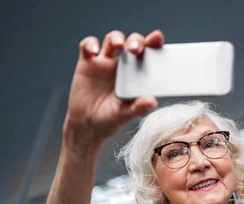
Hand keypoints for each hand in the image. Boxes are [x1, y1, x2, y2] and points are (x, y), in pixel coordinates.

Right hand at [63, 29, 163, 147]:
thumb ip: (139, 107)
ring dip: (116, 38)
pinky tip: (93, 53)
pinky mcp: (87, 63)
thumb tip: (152, 101)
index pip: (148, 53)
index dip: (153, 42)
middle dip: (135, 41)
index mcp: (138, 74)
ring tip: (118, 45)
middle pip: (131, 42)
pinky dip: (90, 45)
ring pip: (112, 40)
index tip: (157, 38)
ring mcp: (105, 62)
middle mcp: (123, 65)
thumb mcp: (126, 115)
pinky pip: (87, 46)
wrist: (86, 125)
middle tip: (135, 49)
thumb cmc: (110, 118)